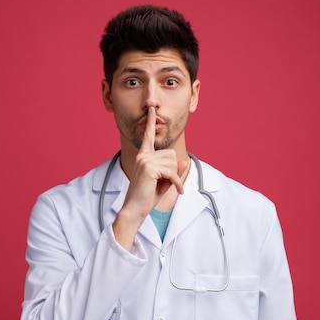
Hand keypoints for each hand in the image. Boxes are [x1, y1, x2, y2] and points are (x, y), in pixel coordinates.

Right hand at [112, 107, 188, 249]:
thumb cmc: (147, 197)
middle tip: (164, 183)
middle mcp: (143, 155)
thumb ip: (174, 171)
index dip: (151, 122)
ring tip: (164, 187)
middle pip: (171, 154)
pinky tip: (177, 191)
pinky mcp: (150, 168)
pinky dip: (177, 183)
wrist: (135, 209)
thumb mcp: (164, 182)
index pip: (149, 136)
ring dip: (174, 178)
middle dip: (172, 170)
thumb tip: (184, 161)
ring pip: (173, 163)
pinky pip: (172, 172)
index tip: (152, 110)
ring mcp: (145, 160)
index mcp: (144, 156)